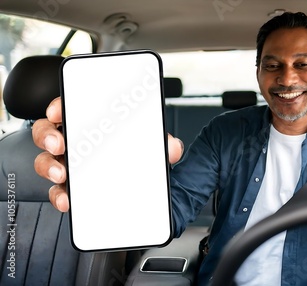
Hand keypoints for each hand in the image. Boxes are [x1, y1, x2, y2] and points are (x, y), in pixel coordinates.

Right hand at [33, 97, 183, 211]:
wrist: (144, 190)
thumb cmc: (138, 158)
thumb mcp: (153, 148)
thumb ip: (164, 145)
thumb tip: (173, 149)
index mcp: (92, 124)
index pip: (70, 108)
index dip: (60, 106)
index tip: (58, 111)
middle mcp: (75, 143)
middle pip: (47, 132)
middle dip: (48, 136)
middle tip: (59, 143)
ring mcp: (70, 166)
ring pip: (46, 162)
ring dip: (50, 166)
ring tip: (62, 174)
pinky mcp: (71, 190)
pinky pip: (58, 192)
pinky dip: (60, 196)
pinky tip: (68, 200)